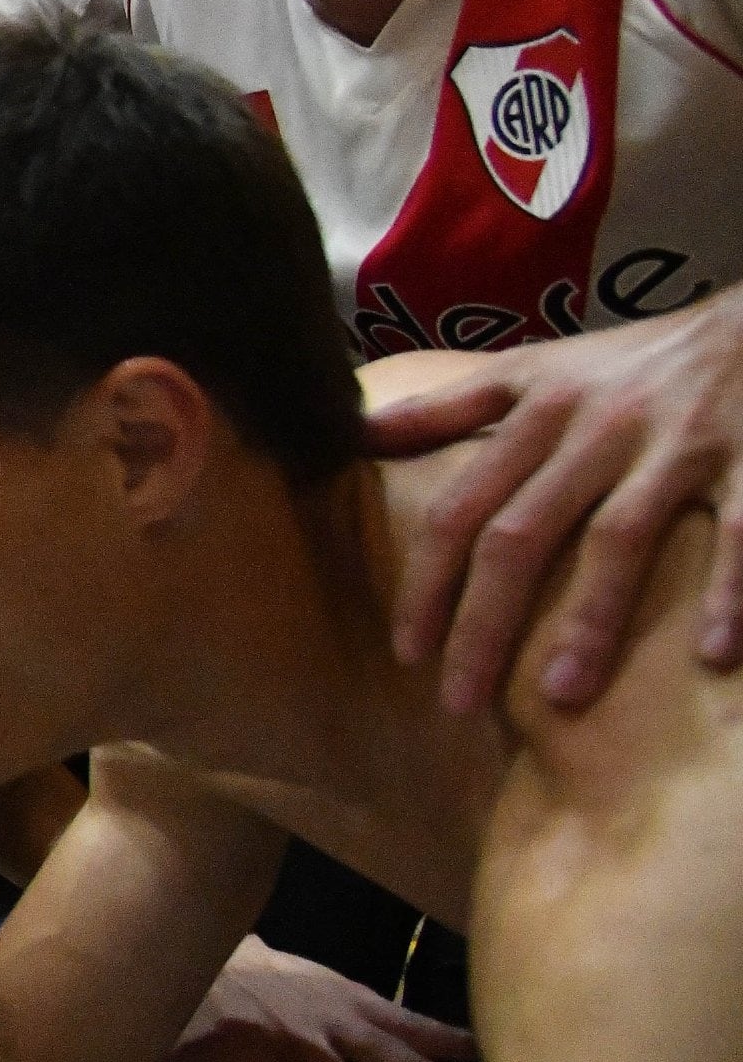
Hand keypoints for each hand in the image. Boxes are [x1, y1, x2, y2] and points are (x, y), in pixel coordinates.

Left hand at [368, 295, 742, 709]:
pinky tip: (713, 656)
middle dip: (485, 621)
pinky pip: (739, 532)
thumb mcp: (536, 367)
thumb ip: (451, 407)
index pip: (463, 508)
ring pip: (619, 539)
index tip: (408, 651)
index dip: (429, 580)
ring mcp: (677, 445)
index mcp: (540, 411)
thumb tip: (358, 433)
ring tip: (560, 695)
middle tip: (460, 700)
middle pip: (524, 534)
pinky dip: (729, 592)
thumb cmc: (634, 361)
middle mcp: (598, 430)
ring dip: (589, 621)